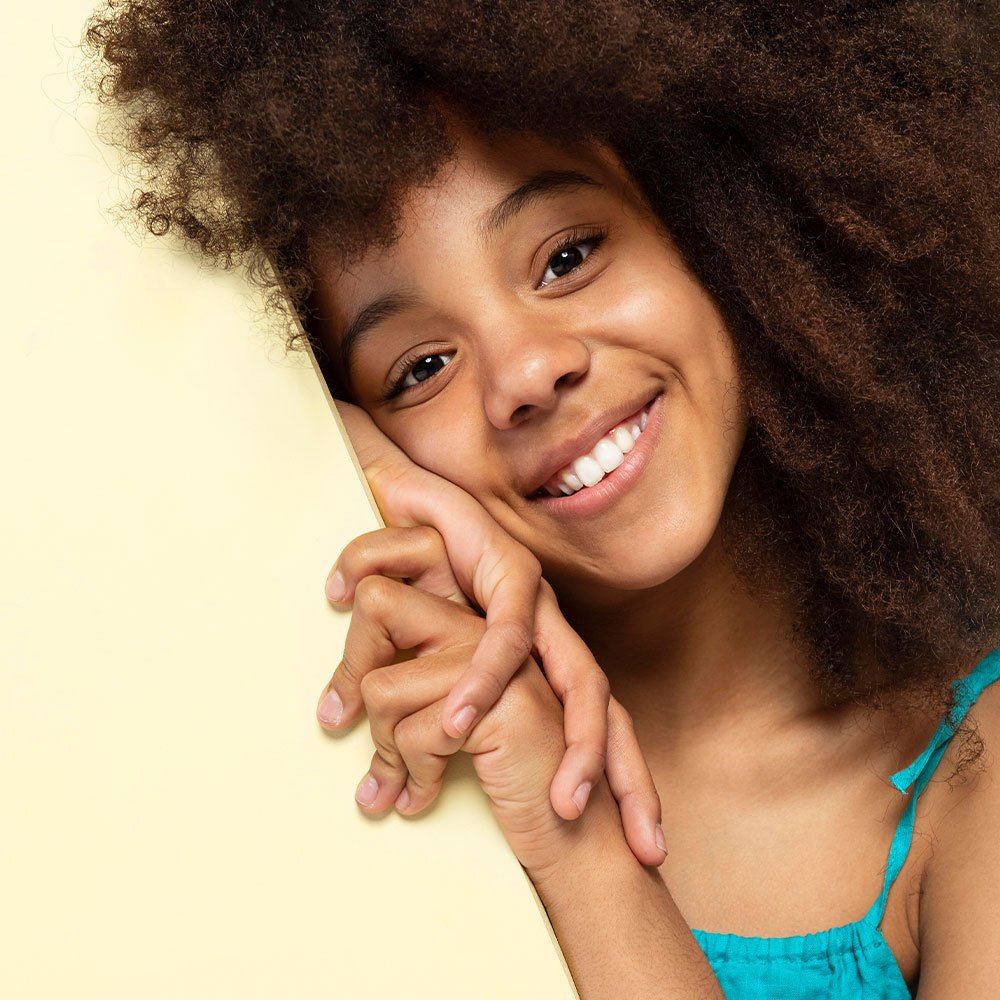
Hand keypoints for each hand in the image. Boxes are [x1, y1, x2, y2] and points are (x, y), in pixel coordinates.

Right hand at [321, 404, 665, 863]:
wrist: (405, 496)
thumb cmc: (417, 581)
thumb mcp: (429, 661)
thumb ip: (436, 706)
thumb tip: (418, 768)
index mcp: (543, 660)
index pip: (595, 729)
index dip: (621, 785)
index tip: (638, 850)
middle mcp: (555, 635)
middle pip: (610, 713)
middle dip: (629, 779)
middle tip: (645, 849)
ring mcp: (544, 605)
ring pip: (582, 681)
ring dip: (576, 746)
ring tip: (562, 805)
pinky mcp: (514, 571)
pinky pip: (508, 636)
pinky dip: (484, 681)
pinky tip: (460, 719)